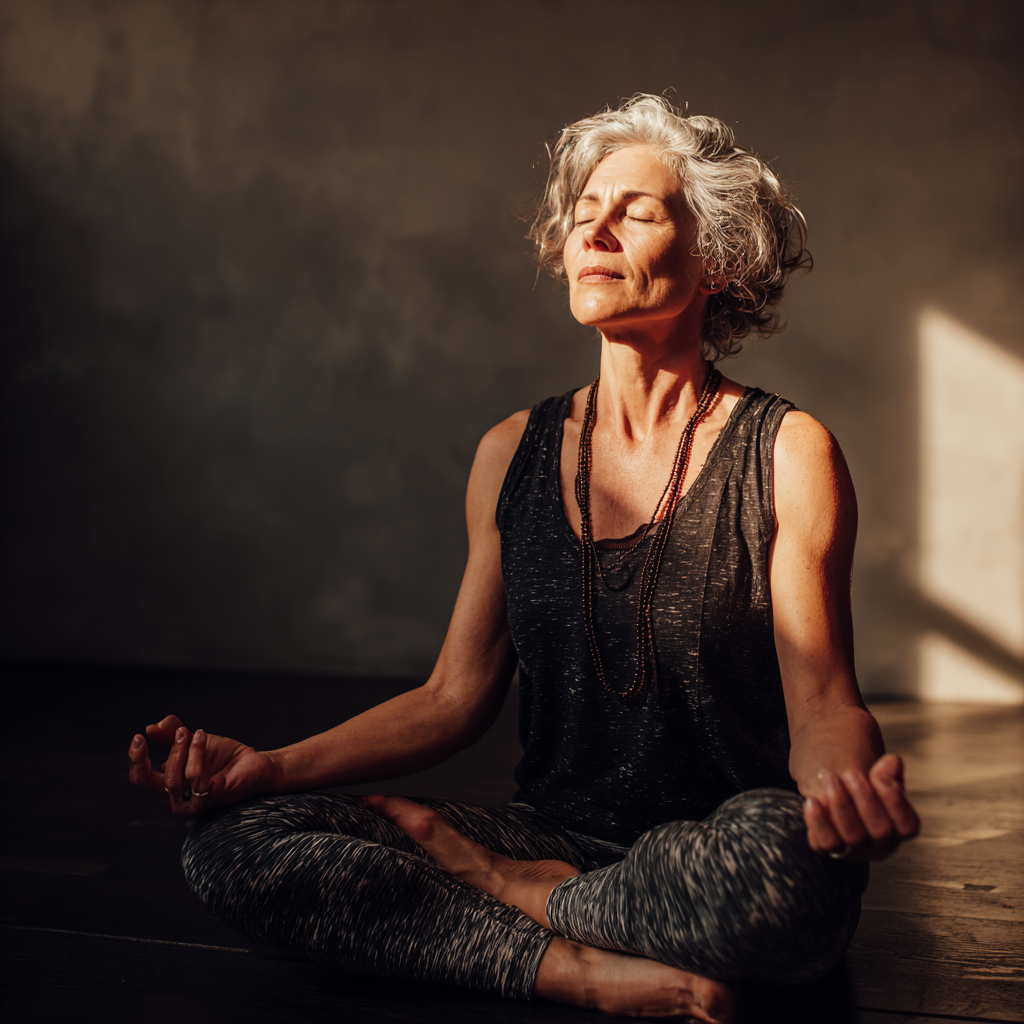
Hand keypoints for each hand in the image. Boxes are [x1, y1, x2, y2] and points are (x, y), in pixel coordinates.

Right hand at [127, 715, 278, 814]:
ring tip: (192, 733)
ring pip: (172, 780)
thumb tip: (151, 728)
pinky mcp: (210, 798)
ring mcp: (193, 802)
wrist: (255, 763)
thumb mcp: (194, 740)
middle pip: (147, 783)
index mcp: (169, 785)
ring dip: (180, 750)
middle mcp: (177, 798)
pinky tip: (202, 736)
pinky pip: (195, 778)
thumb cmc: (224, 756)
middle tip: (147, 736)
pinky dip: (196, 753)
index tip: (139, 737)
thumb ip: (172, 733)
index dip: (135, 759)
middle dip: (143, 759)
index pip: (141, 778)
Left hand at [803, 753, 919, 861]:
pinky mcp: (829, 849)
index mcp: (898, 828)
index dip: (895, 800)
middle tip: (849, 773)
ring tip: (829, 779)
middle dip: (864, 798)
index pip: (907, 825)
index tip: (878, 771)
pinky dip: (818, 821)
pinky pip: (826, 843)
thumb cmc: (855, 781)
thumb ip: (887, 772)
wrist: (826, 783)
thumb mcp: (874, 775)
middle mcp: (881, 844)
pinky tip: (811, 800)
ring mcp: (855, 850)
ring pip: (853, 837)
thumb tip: (894, 762)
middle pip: (880, 831)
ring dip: (840, 806)